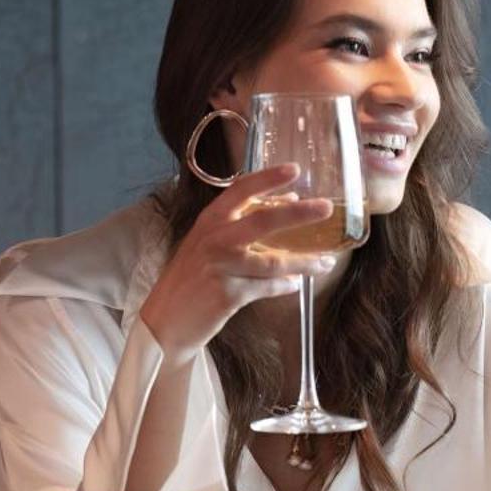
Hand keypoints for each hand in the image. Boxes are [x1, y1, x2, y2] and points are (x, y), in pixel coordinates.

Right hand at [138, 164, 336, 356]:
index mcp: (209, 221)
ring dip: (304, 263)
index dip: (268, 178)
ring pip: (273, 262)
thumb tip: (287, 201)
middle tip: (326, 208)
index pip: (240, 190)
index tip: (294, 170)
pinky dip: (285, 286)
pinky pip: (267, 288)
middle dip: (299, 214)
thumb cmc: (191, 278)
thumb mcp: (208, 243)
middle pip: (264, 221)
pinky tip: (295, 284)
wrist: (165, 320)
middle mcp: (214, 239)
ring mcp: (221, 267)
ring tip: (325, 263)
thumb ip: (242, 223)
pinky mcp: (228, 295)